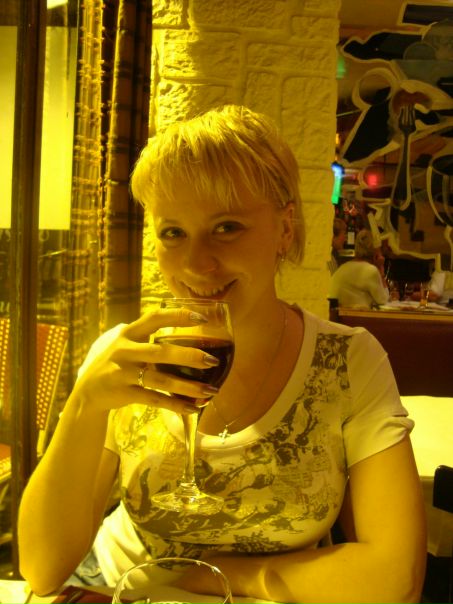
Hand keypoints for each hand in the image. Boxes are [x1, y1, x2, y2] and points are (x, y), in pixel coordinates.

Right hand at [72, 308, 218, 415]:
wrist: (87, 393)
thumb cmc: (116, 365)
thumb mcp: (126, 346)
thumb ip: (149, 340)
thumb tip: (187, 335)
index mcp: (128, 334)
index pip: (154, 318)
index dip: (177, 316)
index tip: (201, 318)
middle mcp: (124, 351)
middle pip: (160, 352)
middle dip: (189, 356)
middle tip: (212, 361)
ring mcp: (123, 373)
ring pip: (160, 379)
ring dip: (188, 386)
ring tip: (210, 391)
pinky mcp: (124, 393)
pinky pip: (154, 399)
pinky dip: (175, 405)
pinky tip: (193, 408)